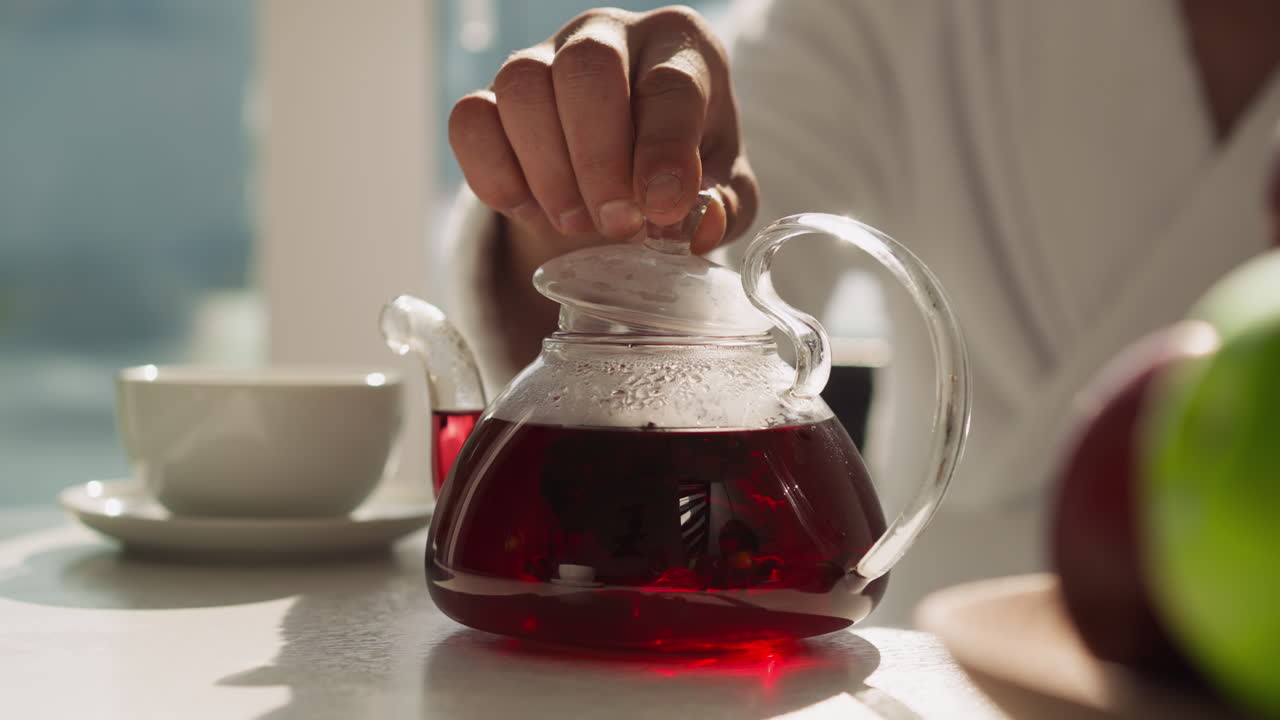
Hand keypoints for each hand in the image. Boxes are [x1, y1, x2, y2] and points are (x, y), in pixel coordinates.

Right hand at [449, 6, 757, 254]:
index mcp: (678, 46)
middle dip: (598, 157)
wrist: (621, 179)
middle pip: (588, 67)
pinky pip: (471, 121)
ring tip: (578, 224)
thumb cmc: (679, 172)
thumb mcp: (720, 191)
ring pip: (523, 87)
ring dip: (549, 170)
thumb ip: (721, 207)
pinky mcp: (490, 96)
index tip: (662, 208)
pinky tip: (530, 212)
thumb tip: (698, 222)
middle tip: (615, 223)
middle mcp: (607, 36)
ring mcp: (542, 59)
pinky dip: (496, 176)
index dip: (664, 150)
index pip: (670, 84)